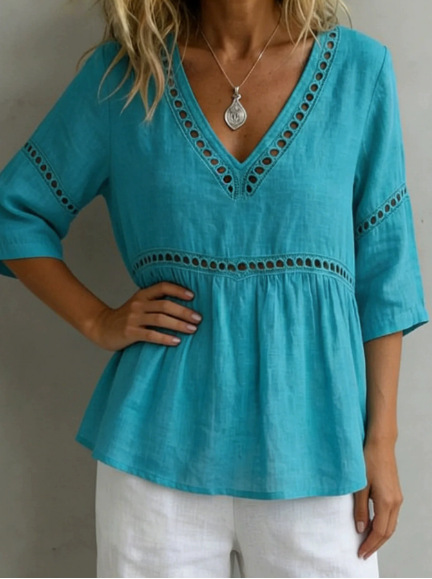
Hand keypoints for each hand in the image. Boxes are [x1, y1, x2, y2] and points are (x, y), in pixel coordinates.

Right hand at [86, 281, 202, 350]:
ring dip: (179, 324)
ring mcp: (133, 318)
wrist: (101, 327)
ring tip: (192, 329)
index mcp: (142, 294)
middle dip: (184, 311)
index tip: (193, 296)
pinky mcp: (130, 332)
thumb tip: (184, 305)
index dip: (178, 290)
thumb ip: (155, 303)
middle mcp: (138, 304)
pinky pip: (151, 335)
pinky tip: (176, 341)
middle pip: (165, 305)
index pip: (162, 287)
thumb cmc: (126, 318)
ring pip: (160, 319)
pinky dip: (165, 338)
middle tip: (198, 318)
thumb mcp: (139, 305)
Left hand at [354, 439, 402, 559]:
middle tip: (363, 553)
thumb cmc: (368, 461)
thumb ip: (360, 509)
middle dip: (375, 544)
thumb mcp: (359, 486)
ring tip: (367, 543)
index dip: (370, 544)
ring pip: (391, 525)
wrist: (380, 444)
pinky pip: (391, 516)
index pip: (379, 532)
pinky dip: (383, 525)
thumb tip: (360, 528)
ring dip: (380, 536)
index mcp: (387, 502)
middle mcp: (395, 503)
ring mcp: (397, 498)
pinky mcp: (395, 493)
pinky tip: (373, 526)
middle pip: (388, 532)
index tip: (360, 553)